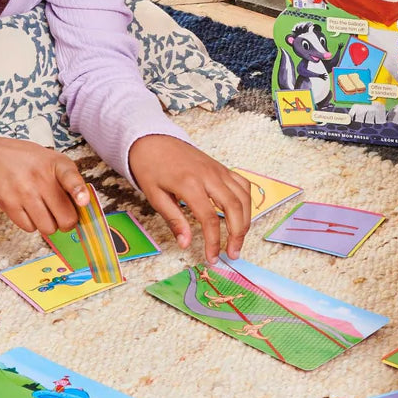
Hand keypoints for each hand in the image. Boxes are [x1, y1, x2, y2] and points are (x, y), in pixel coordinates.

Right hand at [0, 137, 88, 233]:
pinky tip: (28, 209)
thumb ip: (72, 182)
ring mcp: (24, 191)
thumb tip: (83, 210)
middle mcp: (41, 177)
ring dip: (49, 225)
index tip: (83, 201)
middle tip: (62, 215)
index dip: (78, 191)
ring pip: (48, 228)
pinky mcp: (9, 204)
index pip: (70, 178)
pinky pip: (30, 229)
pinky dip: (32, 224)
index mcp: (58, 164)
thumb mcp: (56, 162)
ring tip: (44, 210)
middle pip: (65, 218)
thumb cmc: (33, 163)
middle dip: (67, 222)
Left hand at [128, 135, 250, 261]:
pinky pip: (242, 184)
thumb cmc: (151, 168)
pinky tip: (242, 215)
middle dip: (237, 234)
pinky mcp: (222, 168)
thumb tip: (185, 244)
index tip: (212, 257)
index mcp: (190, 184)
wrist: (153, 140)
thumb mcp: (155, 196)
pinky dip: (246, 201)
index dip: (214, 242)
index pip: (209, 219)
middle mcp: (209, 176)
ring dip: (245, 221)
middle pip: (234, 207)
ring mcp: (218, 170)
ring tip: (239, 240)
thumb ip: (174, 220)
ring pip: (243, 196)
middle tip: (233, 254)